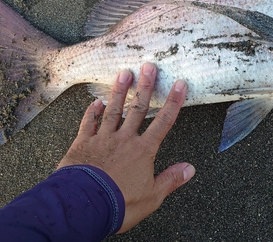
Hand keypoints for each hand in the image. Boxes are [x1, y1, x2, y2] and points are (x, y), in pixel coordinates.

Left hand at [57, 63, 194, 232]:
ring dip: (119, 91)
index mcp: (143, 150)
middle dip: (145, 86)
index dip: (173, 102)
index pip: (163, 122)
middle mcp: (124, 139)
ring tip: (124, 73)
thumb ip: (170, 179)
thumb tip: (190, 168)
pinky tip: (95, 101)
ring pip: (113, 110)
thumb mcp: (152, 196)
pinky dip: (91, 112)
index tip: (179, 84)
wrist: (84, 206)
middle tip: (148, 66)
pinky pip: (88, 123)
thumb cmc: (120, 203)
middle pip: (138, 108)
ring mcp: (102, 139)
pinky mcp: (82, 144)